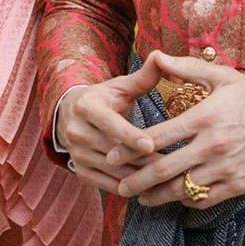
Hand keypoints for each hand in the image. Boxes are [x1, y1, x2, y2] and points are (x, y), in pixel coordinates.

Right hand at [56, 59, 169, 191]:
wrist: (70, 115)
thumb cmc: (104, 99)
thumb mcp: (120, 86)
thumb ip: (143, 77)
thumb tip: (160, 55)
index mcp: (86, 106)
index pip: (109, 123)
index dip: (130, 135)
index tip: (151, 144)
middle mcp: (76, 131)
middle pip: (114, 151)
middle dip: (144, 160)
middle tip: (174, 166)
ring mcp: (76, 154)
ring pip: (113, 171)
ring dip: (141, 178)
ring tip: (168, 181)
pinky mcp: (79, 171)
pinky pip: (107, 185)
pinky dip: (130, 189)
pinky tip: (153, 190)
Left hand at [114, 51, 244, 208]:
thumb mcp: (223, 77)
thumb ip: (186, 69)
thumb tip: (155, 56)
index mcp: (204, 117)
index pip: (158, 136)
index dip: (130, 148)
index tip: (113, 153)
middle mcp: (212, 146)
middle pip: (164, 170)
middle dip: (137, 181)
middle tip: (120, 187)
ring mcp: (225, 169)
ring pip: (181, 190)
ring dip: (157, 197)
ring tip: (141, 198)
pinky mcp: (238, 186)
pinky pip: (204, 199)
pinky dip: (186, 201)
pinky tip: (176, 198)